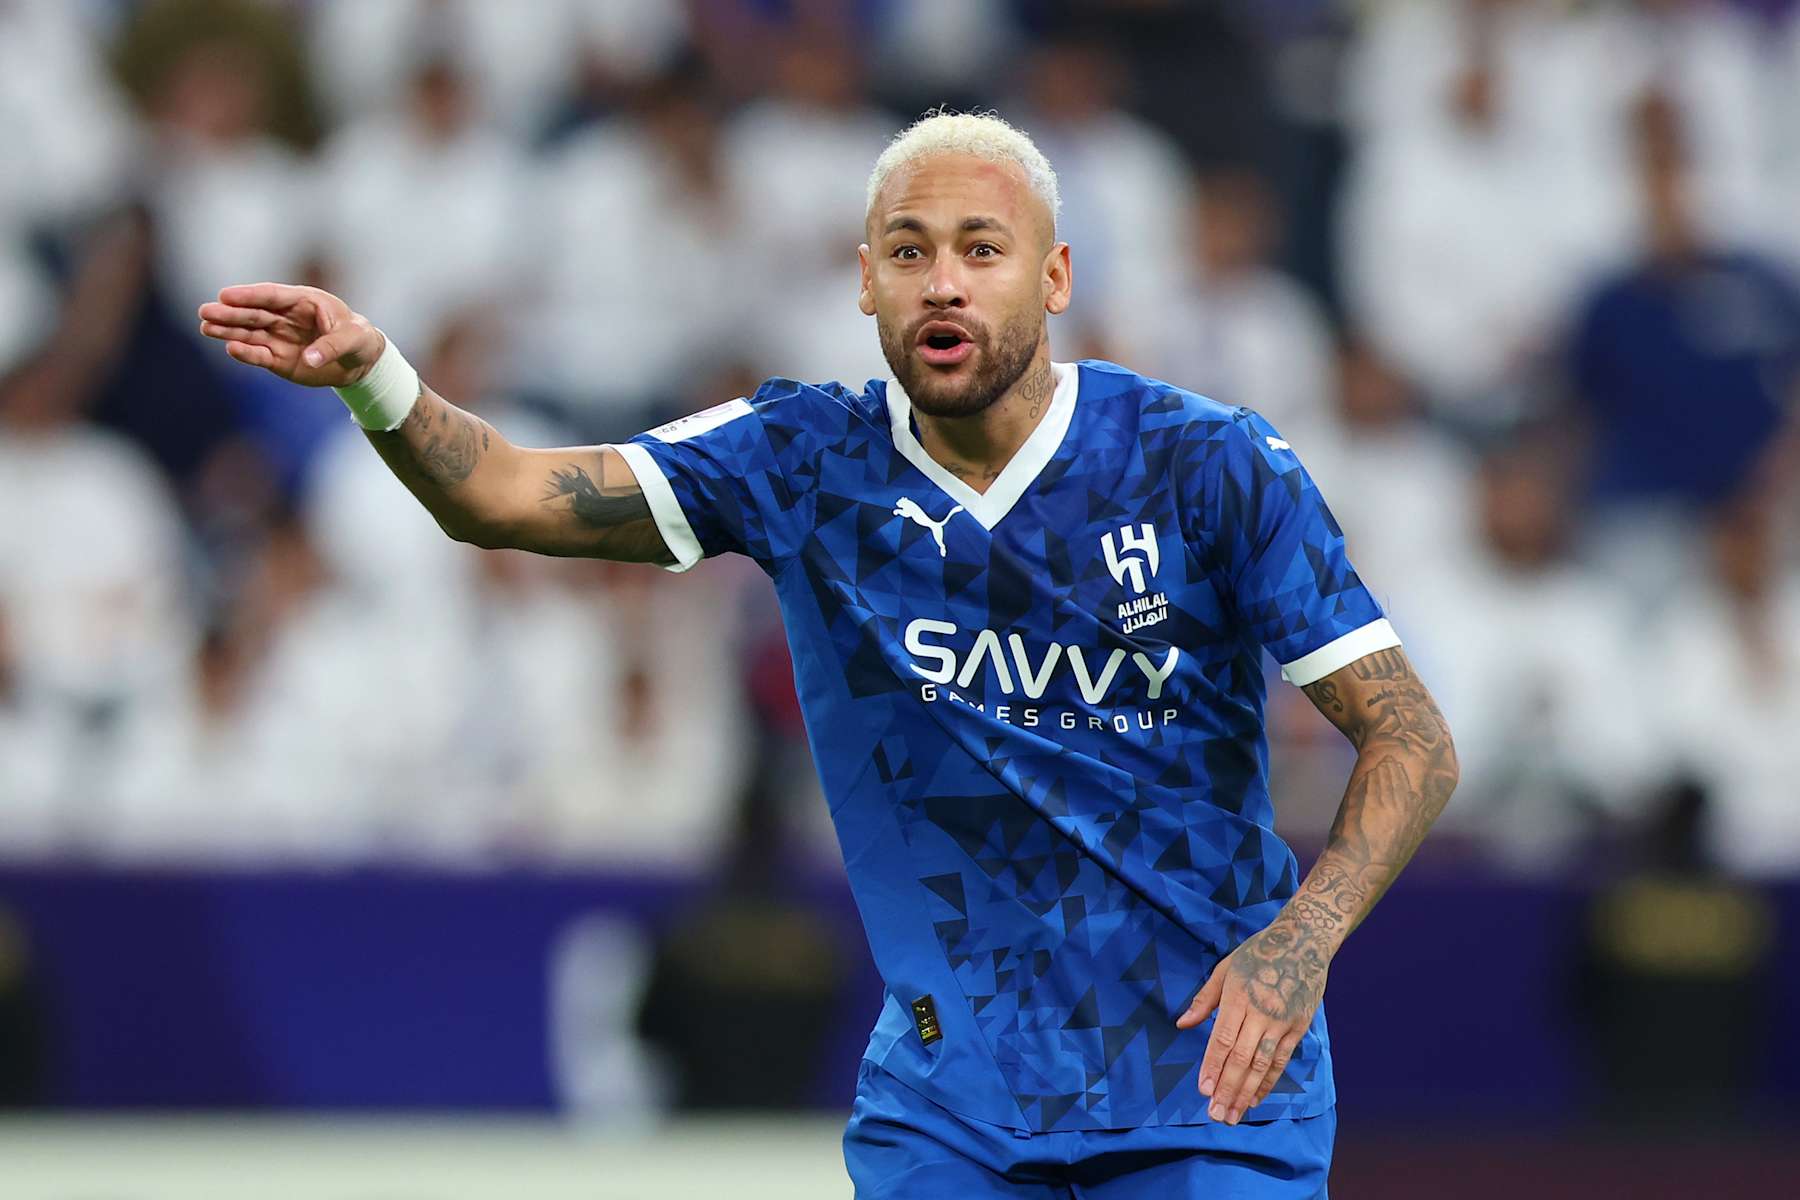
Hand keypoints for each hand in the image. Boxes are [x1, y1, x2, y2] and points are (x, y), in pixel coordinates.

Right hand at [197, 282, 383, 387]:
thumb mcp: (353, 339)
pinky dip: (245, 353)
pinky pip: (259, 355)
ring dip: (228, 331)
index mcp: (303, 301)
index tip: (225, 295)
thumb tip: (309, 359)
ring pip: (249, 333)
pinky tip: (230, 348)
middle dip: (229, 313)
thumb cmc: (358, 339)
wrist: (360, 360)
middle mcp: (286, 317)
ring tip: (206, 328)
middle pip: (253, 313)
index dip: (248, 295)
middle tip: (205, 312)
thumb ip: (331, 346)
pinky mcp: (278, 359)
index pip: (271, 295)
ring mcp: (279, 337)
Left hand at [1176, 916, 1332, 1123]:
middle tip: (1215, 1115)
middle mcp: (1260, 1013)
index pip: (1222, 1040)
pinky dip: (1268, 1082)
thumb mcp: (1225, 969)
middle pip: (1241, 1059)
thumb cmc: (1258, 953)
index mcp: (1238, 997)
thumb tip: (1182, 1024)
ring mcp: (1282, 1022)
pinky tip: (1255, 1099)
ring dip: (1246, 1093)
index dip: (1212, 1067)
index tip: (1203, 1091)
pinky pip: (1280, 1061)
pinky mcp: (1298, 1028)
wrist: (1304, 941)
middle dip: (1227, 1089)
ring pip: (1262, 1065)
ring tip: (1233, 1115)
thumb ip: (1204, 1000)